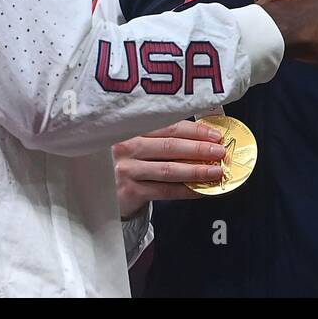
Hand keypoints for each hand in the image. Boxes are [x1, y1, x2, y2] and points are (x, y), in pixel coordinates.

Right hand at [112, 120, 229, 217]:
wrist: (97, 192)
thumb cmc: (124, 164)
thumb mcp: (135, 144)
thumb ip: (159, 138)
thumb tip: (202, 138)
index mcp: (129, 128)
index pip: (168, 126)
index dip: (195, 130)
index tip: (215, 134)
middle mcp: (125, 146)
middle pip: (170, 146)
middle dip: (200, 149)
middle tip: (221, 151)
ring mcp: (126, 169)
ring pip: (169, 169)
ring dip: (196, 170)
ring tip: (215, 171)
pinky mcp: (129, 191)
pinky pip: (164, 190)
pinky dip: (185, 190)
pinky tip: (200, 190)